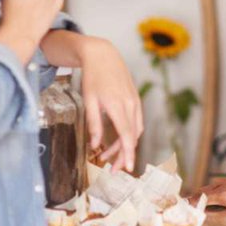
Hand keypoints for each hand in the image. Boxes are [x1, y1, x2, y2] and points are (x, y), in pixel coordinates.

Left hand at [77, 37, 142, 172]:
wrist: (103, 55)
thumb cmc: (93, 76)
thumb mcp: (89, 100)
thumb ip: (94, 123)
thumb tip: (95, 145)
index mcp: (118, 105)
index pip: (126, 135)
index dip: (127, 154)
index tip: (127, 168)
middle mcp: (130, 104)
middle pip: (132, 137)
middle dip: (123, 155)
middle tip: (112, 170)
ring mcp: (135, 101)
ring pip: (135, 131)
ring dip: (124, 146)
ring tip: (108, 156)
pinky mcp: (135, 99)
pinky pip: (136, 122)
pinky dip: (128, 134)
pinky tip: (117, 140)